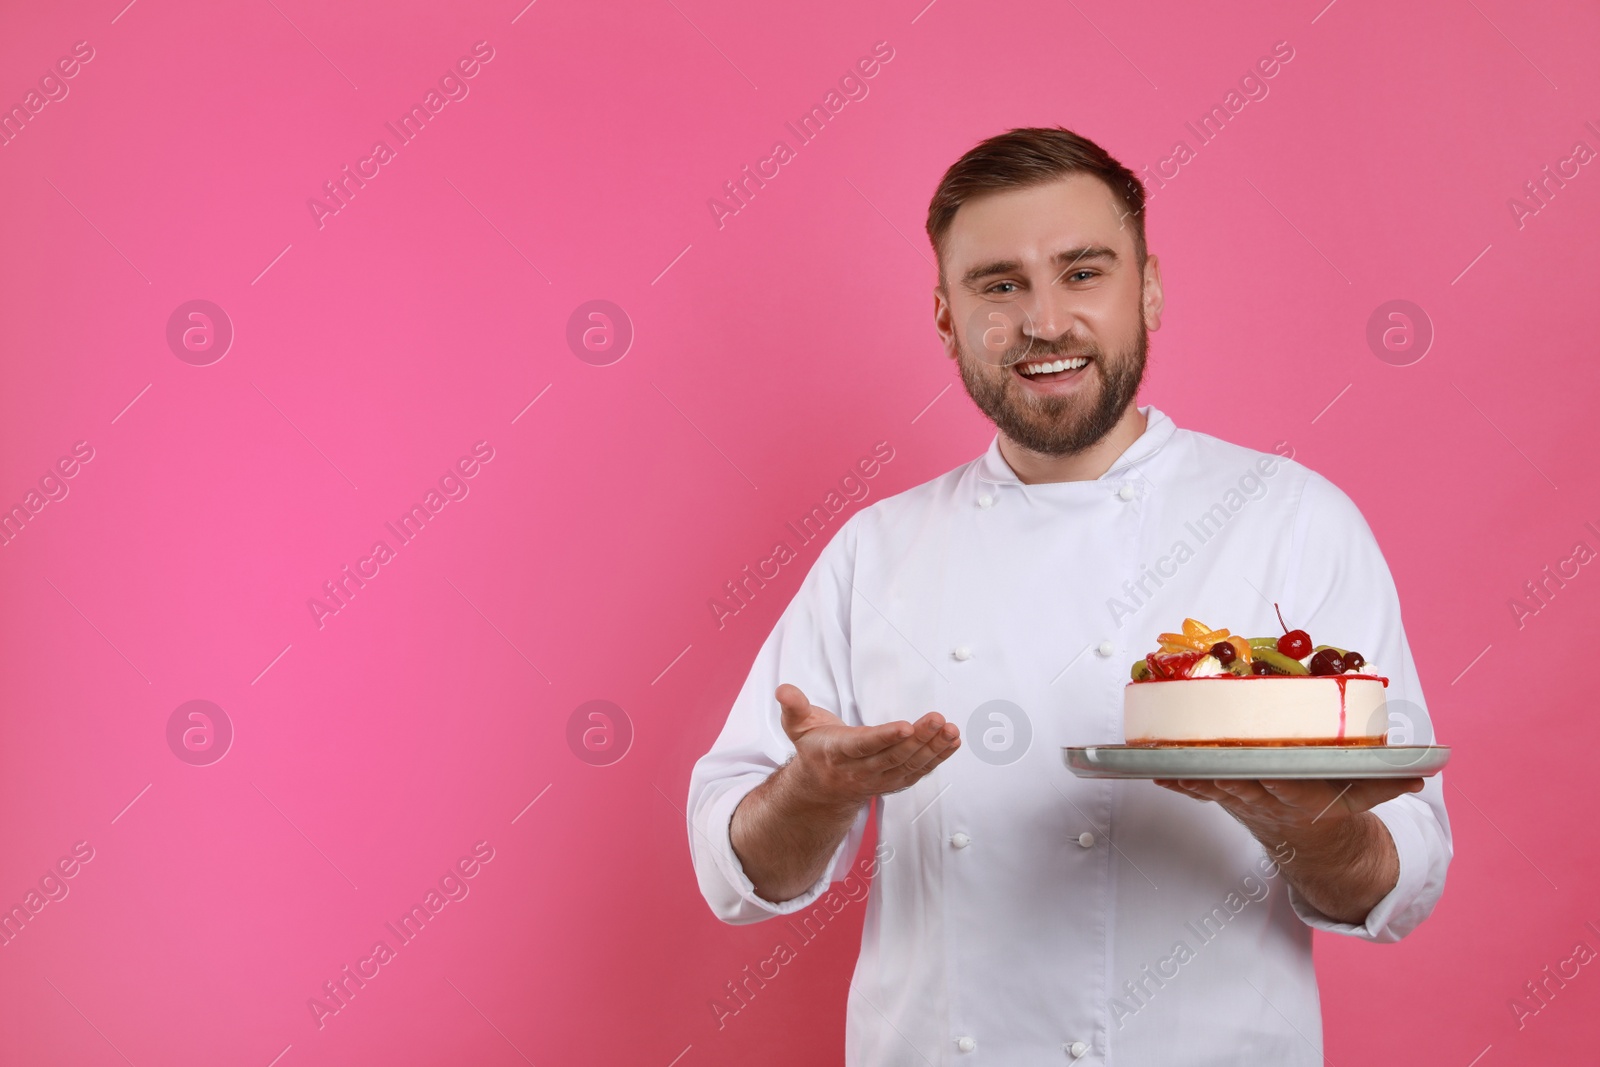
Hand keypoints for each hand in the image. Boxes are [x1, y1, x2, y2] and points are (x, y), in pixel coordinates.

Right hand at [777, 683, 960, 805]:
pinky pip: (919, 772)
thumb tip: (783, 689)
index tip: (906, 725)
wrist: (821, 789)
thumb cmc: (814, 748)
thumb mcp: (797, 726)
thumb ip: (793, 706)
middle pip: (893, 756)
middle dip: (919, 738)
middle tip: (939, 719)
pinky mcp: (894, 782)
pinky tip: (952, 742)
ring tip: (950, 729)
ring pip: (909, 765)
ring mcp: (879, 780)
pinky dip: (938, 758)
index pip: (864, 745)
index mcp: (836, 753)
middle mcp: (860, 771)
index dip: (885, 737)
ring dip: (933, 748)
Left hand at [1152, 777, 1422, 837]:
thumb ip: (1388, 782)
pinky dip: (1175, 780)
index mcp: (1306, 799)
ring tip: (1168, 756)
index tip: (1260, 767)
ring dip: (1192, 773)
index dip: (1272, 779)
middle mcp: (1270, 801)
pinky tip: (1152, 767)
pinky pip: (1195, 790)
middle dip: (1223, 772)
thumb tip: (1423, 773)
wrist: (1311, 843)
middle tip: (1204, 755)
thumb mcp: (1366, 797)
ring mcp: (1243, 800)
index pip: (1288, 787)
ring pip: (1215, 786)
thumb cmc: (1337, 805)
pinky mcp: (1223, 797)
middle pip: (1243, 785)